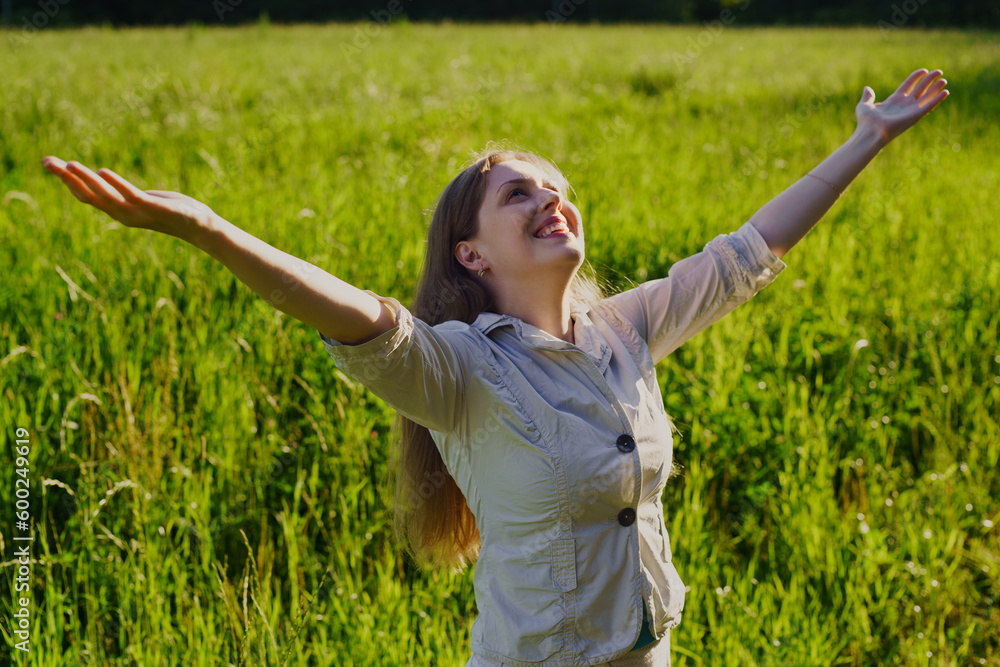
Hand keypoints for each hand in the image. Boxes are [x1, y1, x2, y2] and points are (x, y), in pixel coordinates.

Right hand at [41, 156, 216, 243]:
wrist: (199, 226)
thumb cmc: (172, 211)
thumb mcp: (142, 200)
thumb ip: (124, 193)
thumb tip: (107, 182)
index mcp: (119, 211)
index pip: (87, 197)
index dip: (67, 182)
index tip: (50, 163)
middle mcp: (123, 215)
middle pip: (88, 196)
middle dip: (67, 179)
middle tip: (47, 161)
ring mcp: (137, 213)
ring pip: (105, 196)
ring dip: (86, 180)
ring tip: (70, 164)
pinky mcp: (153, 208)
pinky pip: (130, 196)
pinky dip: (115, 184)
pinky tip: (102, 171)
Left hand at [855, 68, 948, 145]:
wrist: (870, 132)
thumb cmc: (866, 122)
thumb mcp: (864, 106)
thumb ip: (868, 97)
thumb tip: (867, 88)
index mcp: (894, 101)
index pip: (908, 85)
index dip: (916, 77)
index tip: (923, 70)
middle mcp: (904, 105)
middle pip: (920, 89)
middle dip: (929, 80)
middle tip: (939, 72)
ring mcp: (910, 110)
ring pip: (926, 97)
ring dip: (936, 89)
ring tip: (944, 80)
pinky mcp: (915, 116)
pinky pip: (929, 106)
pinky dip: (937, 99)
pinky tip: (945, 92)